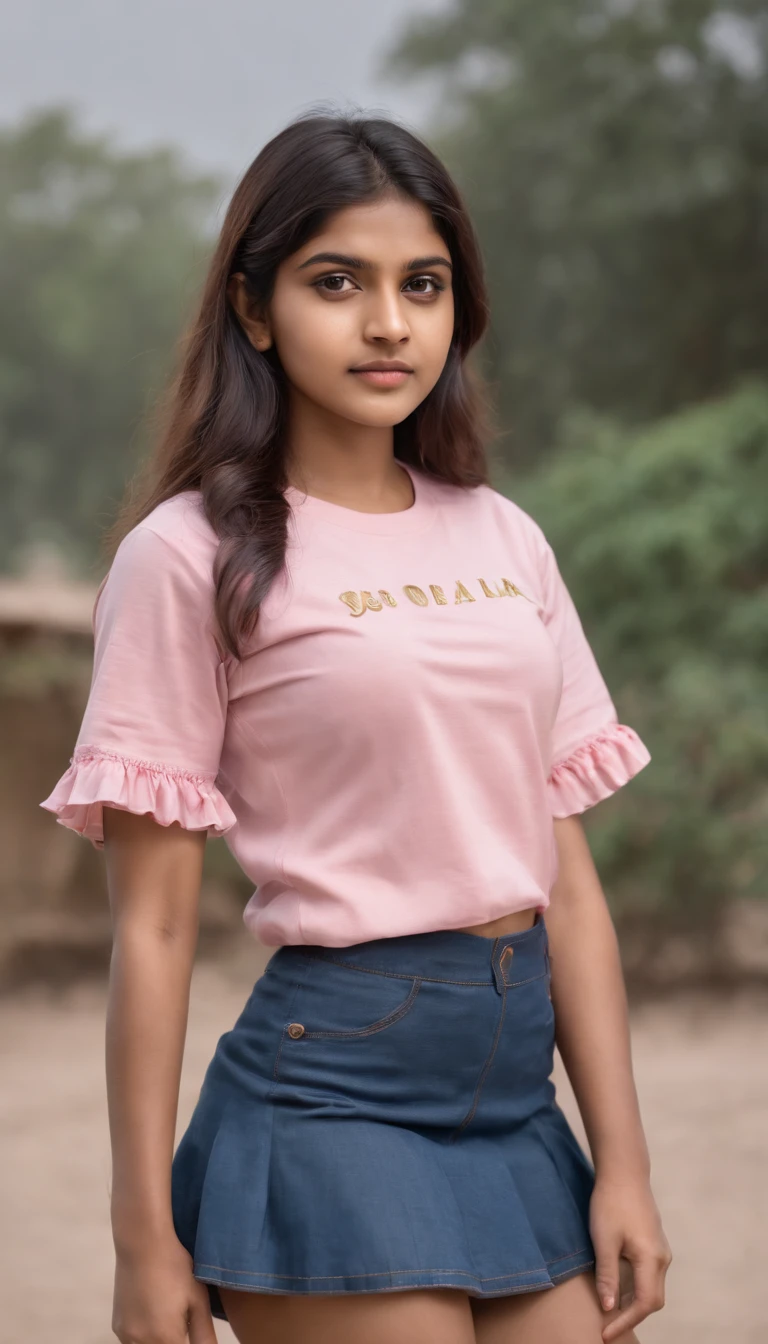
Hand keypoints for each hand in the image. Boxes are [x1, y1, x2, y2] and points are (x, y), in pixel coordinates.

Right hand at [112, 1236, 216, 1343]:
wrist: (142, 1244)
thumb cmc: (175, 1268)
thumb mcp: (198, 1299)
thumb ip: (203, 1334)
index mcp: (165, 1338)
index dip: (187, 1342)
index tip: (189, 1326)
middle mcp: (141, 1342)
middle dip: (174, 1340)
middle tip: (182, 1318)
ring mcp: (125, 1335)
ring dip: (158, 1340)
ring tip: (168, 1314)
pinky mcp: (117, 1325)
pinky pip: (132, 1342)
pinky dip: (144, 1337)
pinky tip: (154, 1314)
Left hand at [589, 1173, 672, 1342]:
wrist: (624, 1172)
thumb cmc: (611, 1203)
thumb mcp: (604, 1241)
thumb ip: (608, 1276)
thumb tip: (609, 1309)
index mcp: (651, 1259)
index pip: (643, 1304)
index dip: (625, 1322)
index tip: (605, 1334)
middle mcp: (662, 1258)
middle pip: (652, 1300)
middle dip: (631, 1317)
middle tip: (606, 1328)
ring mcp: (660, 1250)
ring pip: (651, 1288)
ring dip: (633, 1303)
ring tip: (609, 1313)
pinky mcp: (654, 1243)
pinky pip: (649, 1275)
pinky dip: (635, 1288)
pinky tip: (617, 1289)